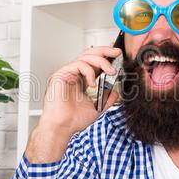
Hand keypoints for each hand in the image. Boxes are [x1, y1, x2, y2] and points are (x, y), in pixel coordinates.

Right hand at [26, 45, 120, 162]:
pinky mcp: (61, 74)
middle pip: (89, 54)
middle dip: (105, 51)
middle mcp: (74, 75)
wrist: (63, 127)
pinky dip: (89, 71)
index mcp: (82, 80)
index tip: (117, 54)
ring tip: (111, 71)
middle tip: (117, 52)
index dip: (105, 55)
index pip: (94, 62)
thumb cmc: (73, 120)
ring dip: (101, 61)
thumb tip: (116, 92)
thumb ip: (107, 99)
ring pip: (85, 56)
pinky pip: (78, 65)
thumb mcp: (97, 108)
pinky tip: (92, 83)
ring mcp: (68, 74)